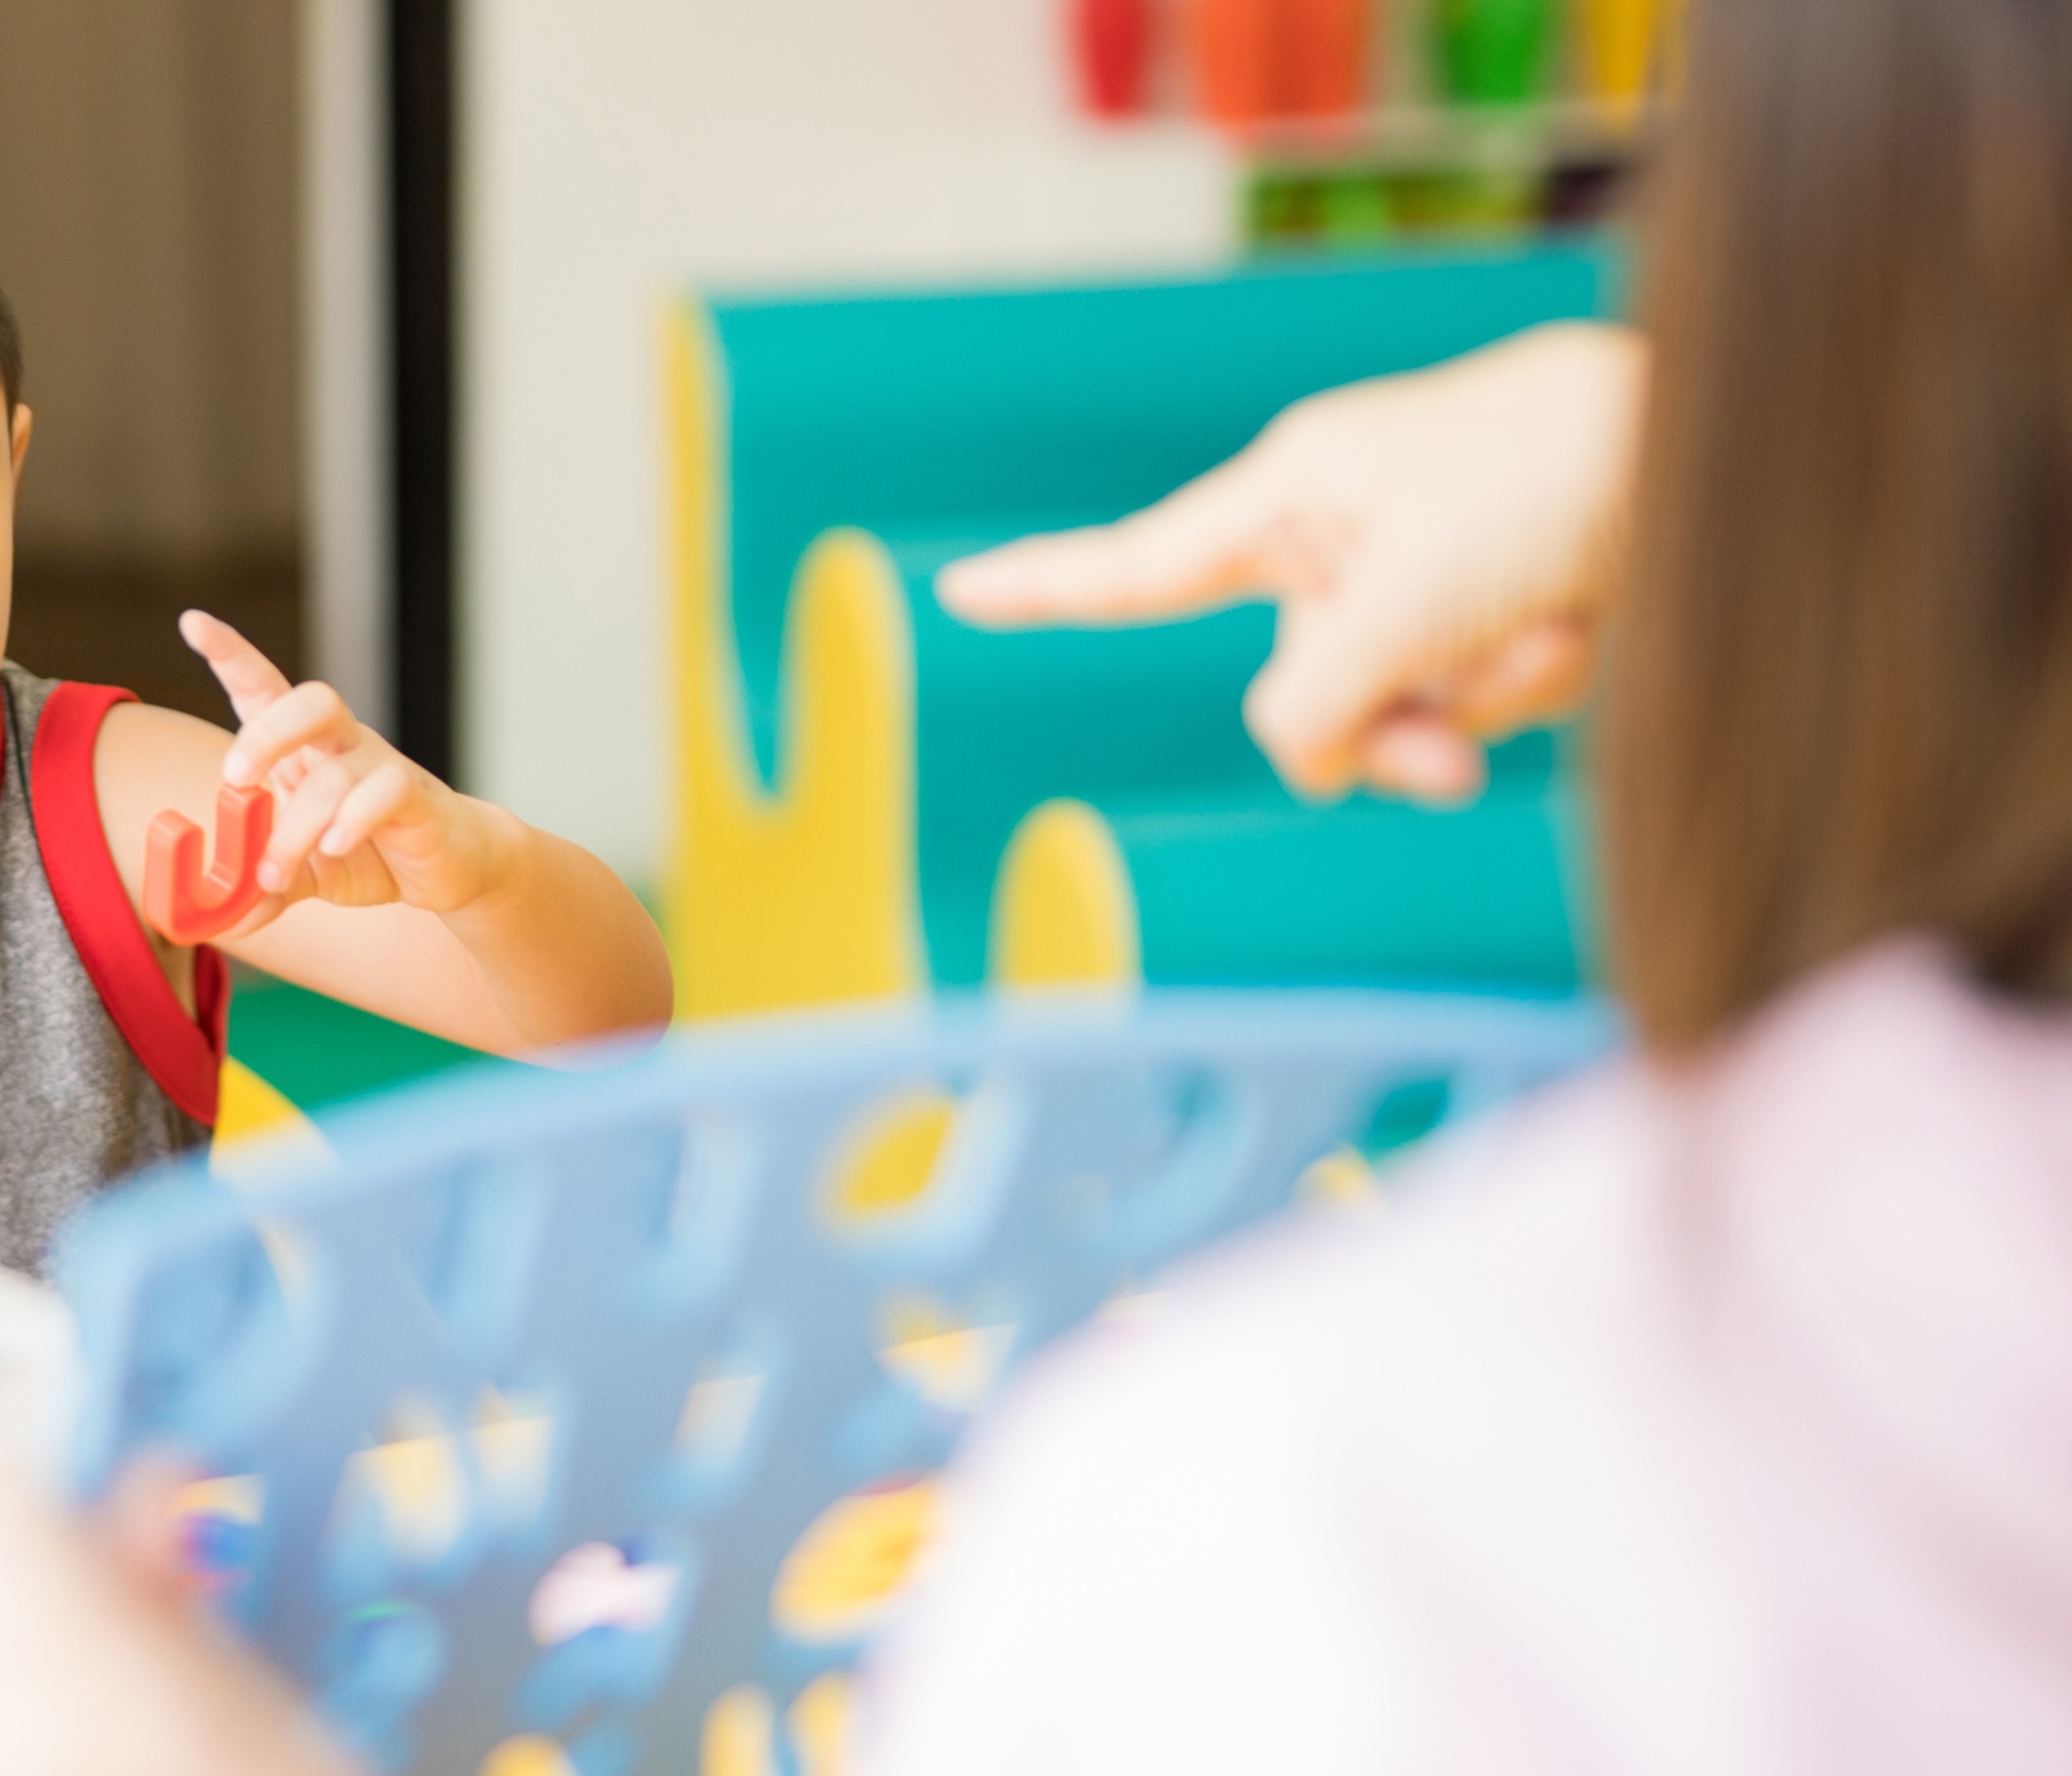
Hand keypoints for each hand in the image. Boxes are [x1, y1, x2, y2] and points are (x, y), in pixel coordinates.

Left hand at [183, 611, 521, 935]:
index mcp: (303, 750)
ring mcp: (381, 766)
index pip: (265, 688)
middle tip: (235, 777)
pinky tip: (336, 849)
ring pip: (336, 770)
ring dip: (296, 825)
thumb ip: (262, 888)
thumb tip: (218, 917)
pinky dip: (354, 819)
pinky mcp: (418, 797)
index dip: (231, 653)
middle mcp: (341, 745)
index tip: (193, 623)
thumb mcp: (306, 876)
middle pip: (310, 700)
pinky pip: (387, 790)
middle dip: (265, 733)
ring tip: (276, 873)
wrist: (452, 870)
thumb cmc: (371, 854)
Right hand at [935, 321, 1643, 802]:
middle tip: (1454, 756)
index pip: (1137, 565)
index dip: (1043, 589)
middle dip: (1388, 728)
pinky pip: (1481, 696)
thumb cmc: (1550, 477)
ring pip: (1404, 711)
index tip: (958, 595)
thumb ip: (1316, 701)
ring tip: (1556, 634)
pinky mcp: (1499, 603)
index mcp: (1294, 496)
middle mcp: (1348, 539)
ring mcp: (1425, 577)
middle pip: (1303, 692)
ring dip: (1482, 705)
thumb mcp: (1404, 599)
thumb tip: (1300, 761)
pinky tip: (1589, 621)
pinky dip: (1536, 682)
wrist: (1721, 440)